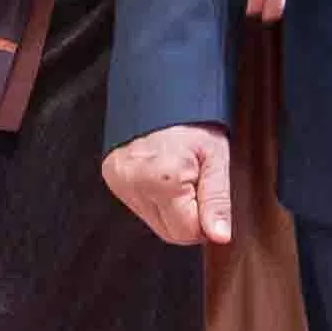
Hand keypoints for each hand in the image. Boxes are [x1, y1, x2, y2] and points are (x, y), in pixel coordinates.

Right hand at [104, 123, 233, 248]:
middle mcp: (135, 182)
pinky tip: (165, 180)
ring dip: (173, 211)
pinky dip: (158, 201)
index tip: (210, 199)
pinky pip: (142, 209)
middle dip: (190, 218)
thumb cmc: (194, 122)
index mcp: (163, 177)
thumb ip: (218, 200)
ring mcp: (119, 182)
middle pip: (170, 233)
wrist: (163, 95)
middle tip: (197, 186)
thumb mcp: (218, 157)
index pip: (187, 232)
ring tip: (180, 179)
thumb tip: (219, 236)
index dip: (206, 222)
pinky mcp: (112, 180)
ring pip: (156, 224)